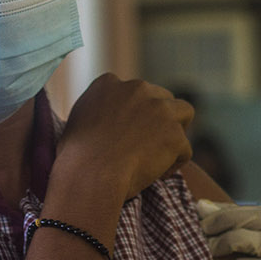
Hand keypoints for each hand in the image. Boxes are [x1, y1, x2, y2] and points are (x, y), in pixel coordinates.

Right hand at [57, 74, 192, 200]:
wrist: (89, 174)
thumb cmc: (75, 157)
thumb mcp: (78, 121)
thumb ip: (97, 110)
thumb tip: (107, 118)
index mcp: (109, 83)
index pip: (135, 91)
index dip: (137, 111)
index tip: (130, 131)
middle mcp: (137, 89)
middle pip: (163, 97)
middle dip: (160, 118)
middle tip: (149, 144)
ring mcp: (160, 109)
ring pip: (184, 113)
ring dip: (176, 131)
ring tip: (163, 154)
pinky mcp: (175, 134)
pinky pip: (185, 149)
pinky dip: (174, 163)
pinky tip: (157, 176)